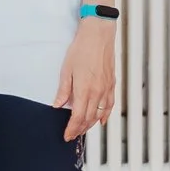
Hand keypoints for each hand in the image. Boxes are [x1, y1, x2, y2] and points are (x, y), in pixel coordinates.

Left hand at [55, 18, 117, 142]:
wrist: (98, 35)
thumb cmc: (82, 49)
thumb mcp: (66, 70)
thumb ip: (63, 90)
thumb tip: (58, 105)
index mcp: (84, 90)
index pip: (78, 117)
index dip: (72, 129)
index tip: (66, 135)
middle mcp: (97, 92)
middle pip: (88, 119)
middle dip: (79, 129)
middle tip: (72, 135)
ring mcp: (106, 89)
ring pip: (99, 114)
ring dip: (90, 125)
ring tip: (82, 129)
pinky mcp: (111, 84)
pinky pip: (110, 105)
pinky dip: (105, 115)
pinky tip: (101, 120)